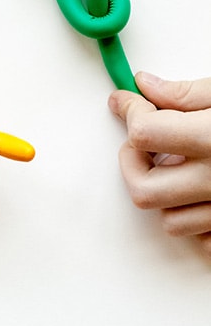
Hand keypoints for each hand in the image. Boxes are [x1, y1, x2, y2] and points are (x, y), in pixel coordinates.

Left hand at [108, 72, 210, 254]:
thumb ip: (189, 94)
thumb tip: (147, 86)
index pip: (144, 132)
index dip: (130, 111)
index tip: (124, 101)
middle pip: (143, 188)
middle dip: (133, 161)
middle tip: (143, 140)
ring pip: (167, 219)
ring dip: (164, 191)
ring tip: (182, 164)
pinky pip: (200, 239)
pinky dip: (194, 218)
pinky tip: (201, 192)